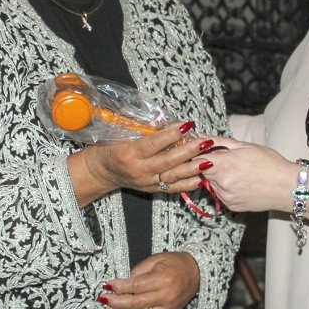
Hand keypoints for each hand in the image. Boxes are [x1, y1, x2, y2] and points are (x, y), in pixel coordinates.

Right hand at [71, 122, 212, 205]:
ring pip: (172, 177)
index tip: (186, 125)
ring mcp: (145, 182)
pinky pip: (171, 188)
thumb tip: (165, 118)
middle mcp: (138, 169)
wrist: (99, 171)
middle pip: (167, 161)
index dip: (171, 135)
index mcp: (128, 152)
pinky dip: (187, 185)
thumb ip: (140, 128)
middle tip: (205, 142)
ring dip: (192, 169)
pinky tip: (201, 178)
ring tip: (209, 160)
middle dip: (189, 152)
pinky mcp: (150, 189)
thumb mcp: (117, 133)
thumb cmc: (108, 146)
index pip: (153, 143)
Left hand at [99, 251, 199, 308]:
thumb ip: (139, 270)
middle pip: (136, 302)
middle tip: (103, 300)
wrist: (197, 272)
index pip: (135, 285)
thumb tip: (123, 281)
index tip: (107, 285)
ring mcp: (167, 307)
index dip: (119, 287)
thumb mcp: (157, 258)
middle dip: (117, 302)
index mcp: (162, 278)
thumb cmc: (175, 262)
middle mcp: (165, 295)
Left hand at [191, 137, 295, 213]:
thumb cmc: (270, 163)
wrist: (288, 187)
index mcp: (224, 165)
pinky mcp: (232, 206)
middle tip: (227, 161)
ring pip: (211, 184)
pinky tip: (241, 183)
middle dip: (210, 165)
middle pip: (202, 172)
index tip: (205, 151)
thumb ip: (218, 141)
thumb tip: (200, 136)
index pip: (196, 159)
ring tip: (238, 172)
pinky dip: (225, 188)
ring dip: (217, 177)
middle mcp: (222, 184)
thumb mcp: (244, 146)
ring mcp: (226, 197)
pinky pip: (221, 194)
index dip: (199, 154)